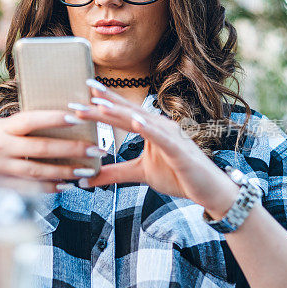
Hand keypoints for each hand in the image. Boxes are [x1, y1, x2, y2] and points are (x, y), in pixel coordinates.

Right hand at [0, 109, 104, 189]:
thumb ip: (13, 129)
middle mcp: (0, 147)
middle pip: (42, 148)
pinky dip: (49, 188)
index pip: (30, 119)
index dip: (53, 117)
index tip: (75, 115)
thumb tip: (43, 125)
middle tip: (96, 149)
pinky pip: (29, 188)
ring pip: (40, 171)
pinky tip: (66, 186)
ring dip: (66, 172)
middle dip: (72, 149)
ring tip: (87, 172)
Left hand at [70, 84, 238, 216]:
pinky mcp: (179, 150)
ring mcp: (171, 135)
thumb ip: (113, 173)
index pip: (121, 113)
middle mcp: (159, 125)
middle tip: (77, 98)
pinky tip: (135, 121)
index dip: (101, 103)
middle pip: (126, 112)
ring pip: (140, 120)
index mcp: (150, 127)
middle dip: (101, 104)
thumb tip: (85, 178)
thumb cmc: (178, 176)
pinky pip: (162, 138)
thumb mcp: (139, 174)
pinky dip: (148, 128)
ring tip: (98, 103)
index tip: (78, 96)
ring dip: (119, 111)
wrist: (209, 191)